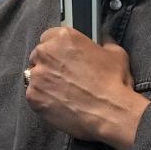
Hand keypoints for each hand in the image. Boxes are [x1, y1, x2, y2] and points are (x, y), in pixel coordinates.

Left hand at [24, 29, 147, 149]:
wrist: (110, 113)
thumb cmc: (114, 83)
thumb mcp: (117, 54)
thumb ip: (105, 43)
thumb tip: (104, 39)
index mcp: (64, 38)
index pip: (49, 37)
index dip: (58, 49)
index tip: (64, 58)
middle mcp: (46, 53)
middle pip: (39, 56)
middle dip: (50, 65)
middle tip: (66, 77)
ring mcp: (37, 75)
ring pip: (34, 76)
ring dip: (45, 82)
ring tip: (63, 93)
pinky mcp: (33, 96)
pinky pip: (33, 95)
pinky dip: (44, 99)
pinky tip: (60, 103)